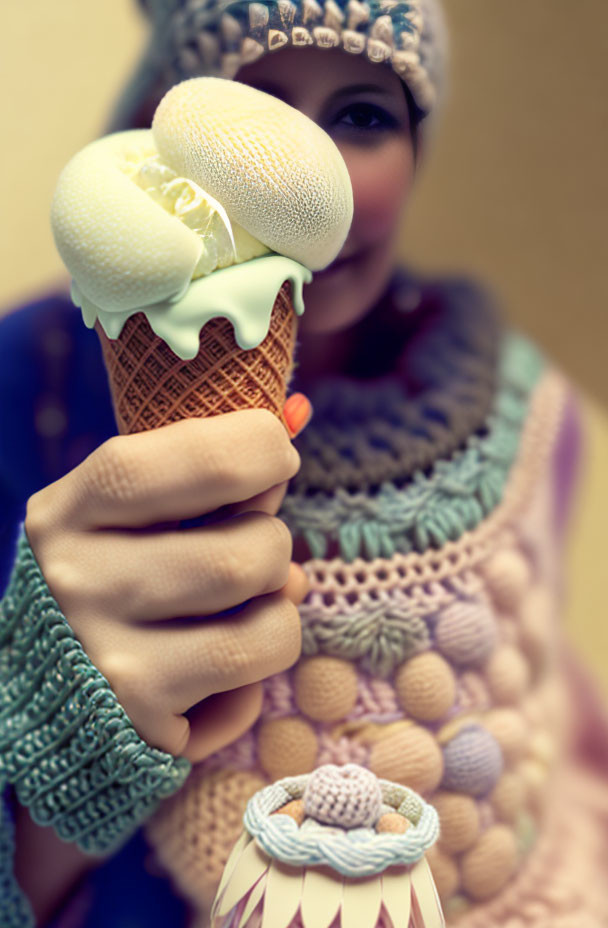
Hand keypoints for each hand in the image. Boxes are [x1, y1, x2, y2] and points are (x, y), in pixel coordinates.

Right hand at [24, 407, 309, 763]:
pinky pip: (256, 677)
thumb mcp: (130, 512)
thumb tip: (298, 415)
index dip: (262, 446)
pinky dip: (259, 660)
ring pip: (269, 619)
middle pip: (249, 551)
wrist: (44, 687)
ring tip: (243, 604)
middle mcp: (79, 582)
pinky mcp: (141, 720)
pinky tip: (220, 661)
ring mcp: (107, 658)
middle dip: (273, 544)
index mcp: (72, 509)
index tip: (274, 454)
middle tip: (250, 549)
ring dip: (277, 605)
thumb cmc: (114, 572)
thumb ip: (206, 467)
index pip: (195, 457)